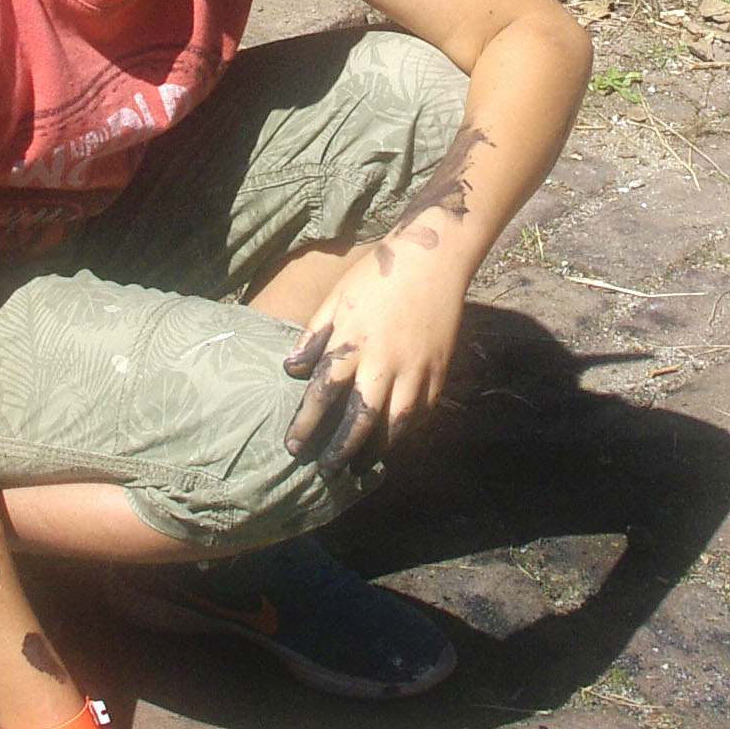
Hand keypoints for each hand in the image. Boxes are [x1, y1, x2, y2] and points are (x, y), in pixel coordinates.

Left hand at [280, 230, 472, 465]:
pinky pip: (423, 413)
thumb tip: (290, 369)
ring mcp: (416, 369)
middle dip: (342, 449)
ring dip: (377, 450)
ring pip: (397, 424)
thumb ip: (314, 336)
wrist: (433, 259)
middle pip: (361, 419)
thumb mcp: (336, 299)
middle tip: (327, 470)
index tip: (293, 446)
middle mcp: (385, 362)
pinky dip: (407, 432)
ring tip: (361, 466)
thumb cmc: (378, 275)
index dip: (306, 424)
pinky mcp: (439, 371)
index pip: (323, 393)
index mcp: (353, 342)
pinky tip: (393, 441)